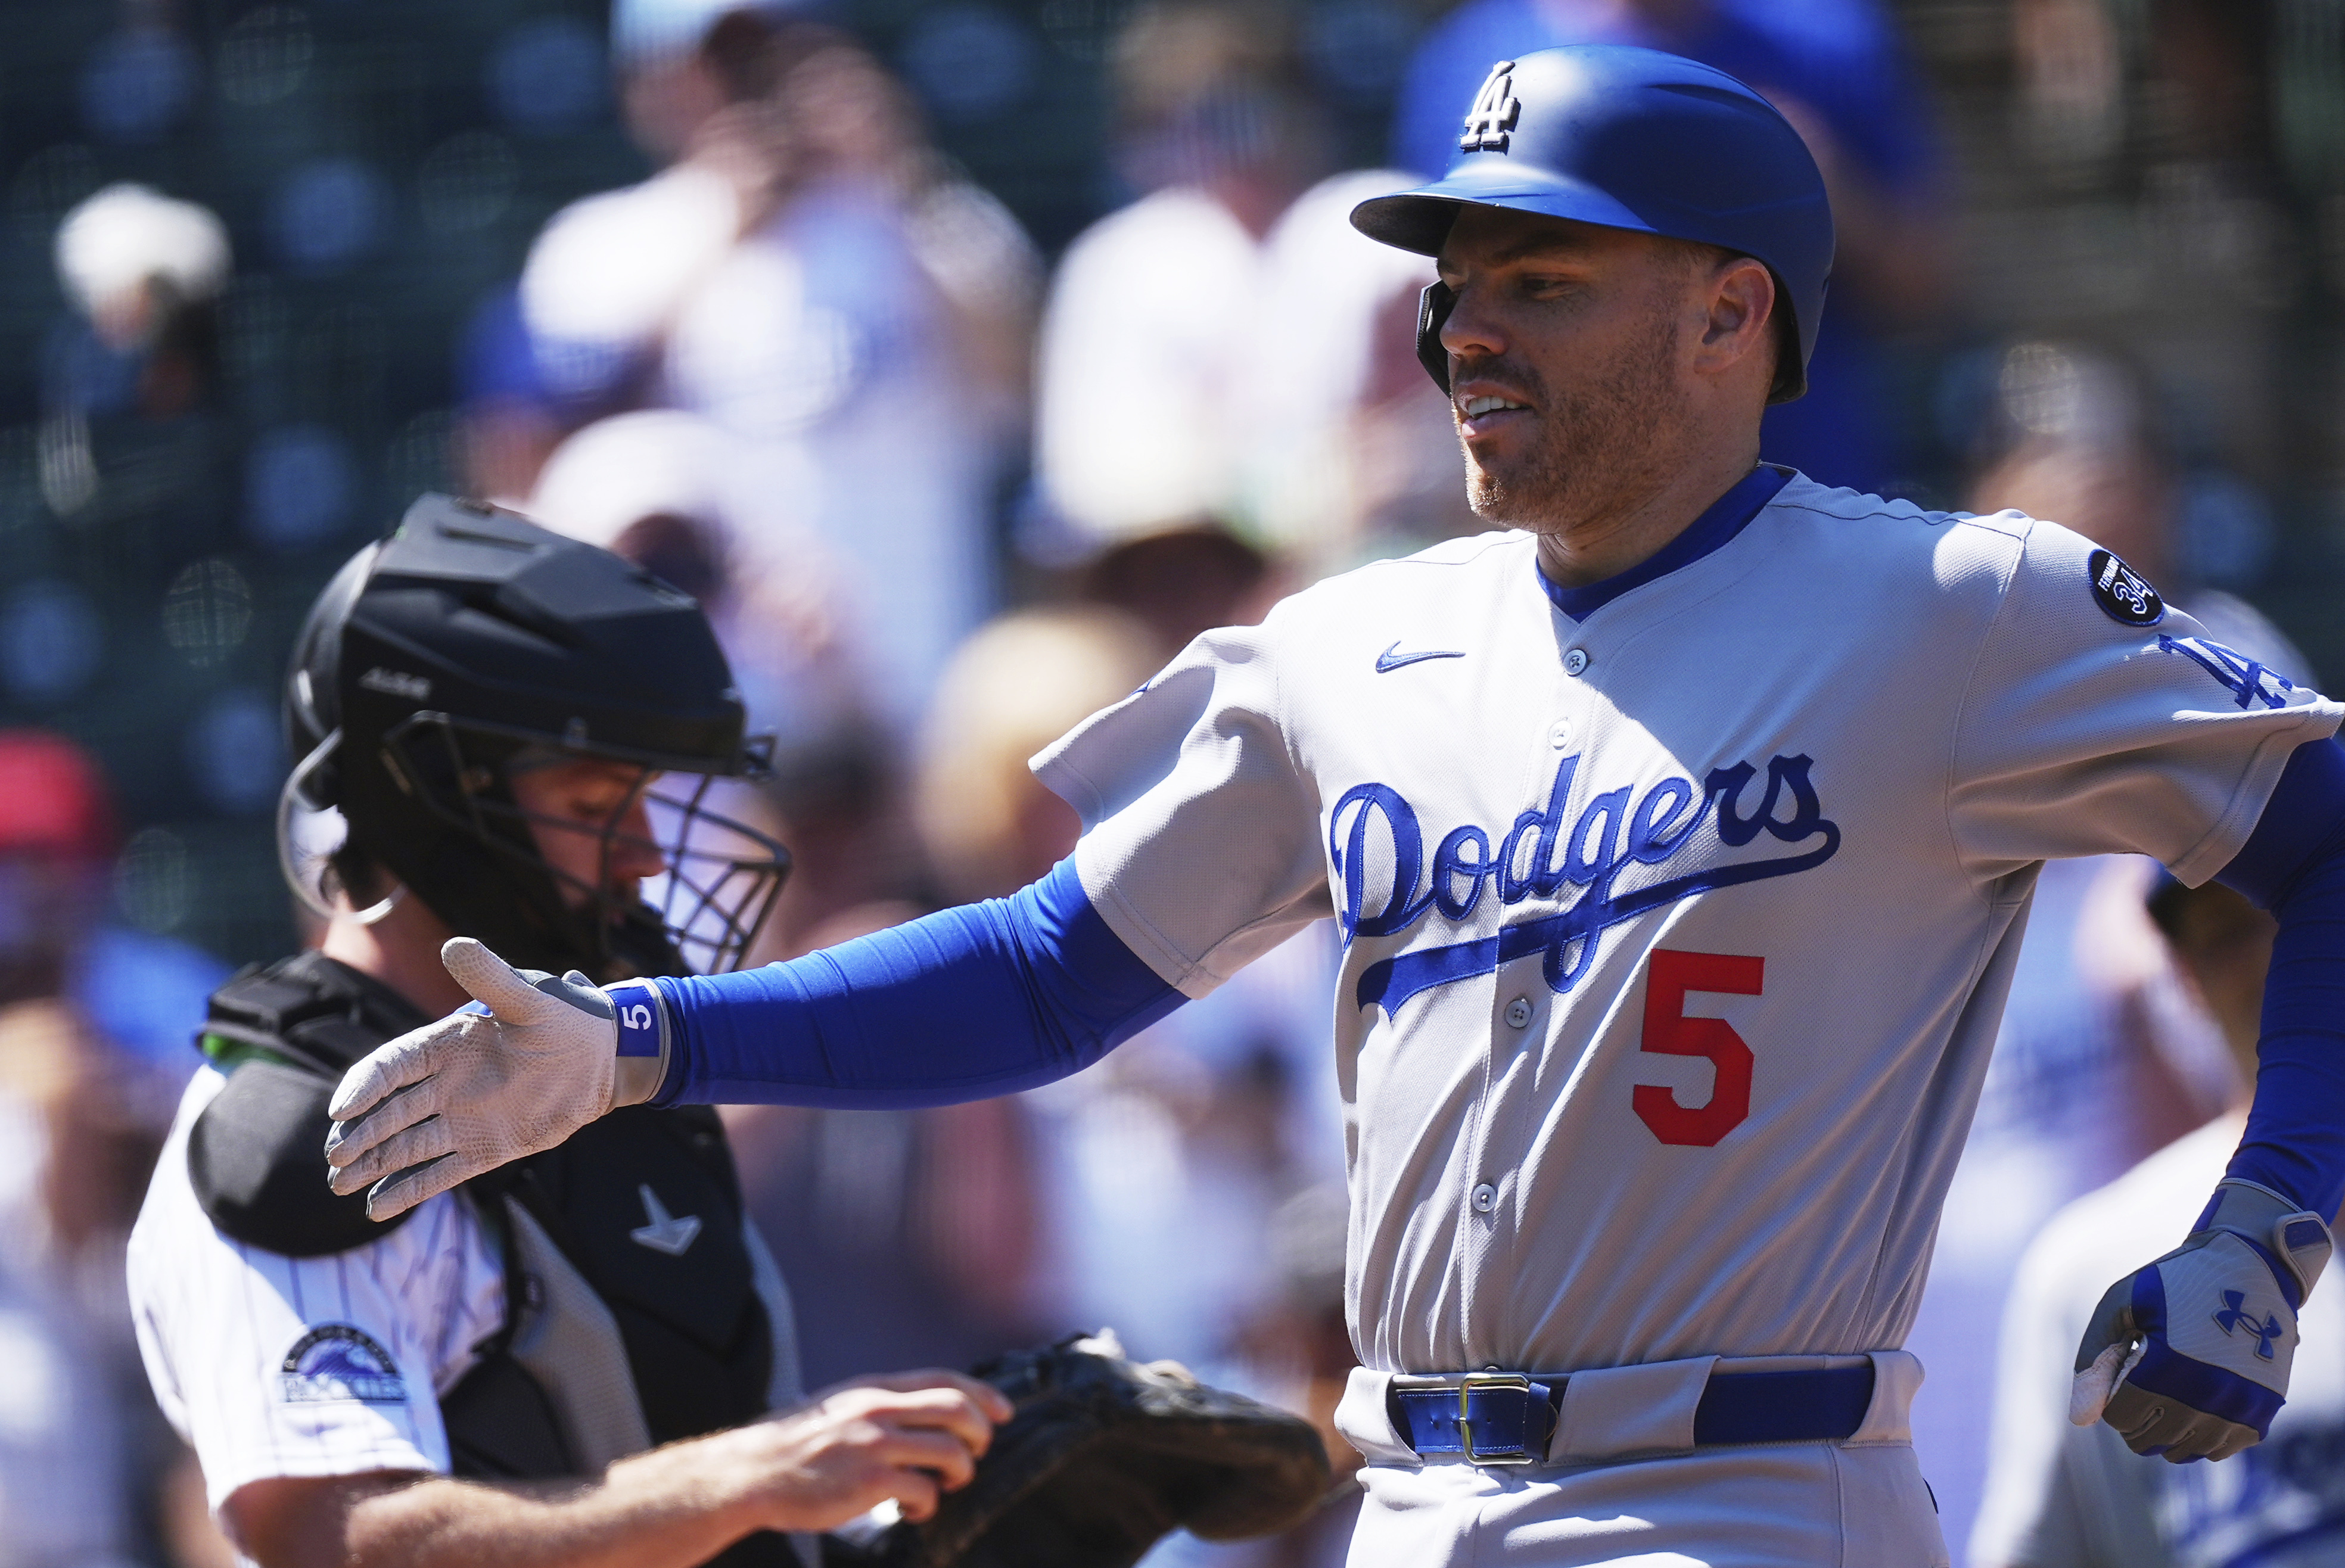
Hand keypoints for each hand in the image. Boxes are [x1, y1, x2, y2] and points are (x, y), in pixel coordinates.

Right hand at [324, 938, 628, 1219]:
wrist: (605, 1061)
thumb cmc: (567, 1022)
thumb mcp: (531, 999)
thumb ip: (491, 978)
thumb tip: (453, 944)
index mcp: (447, 1046)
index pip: (392, 1066)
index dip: (365, 1086)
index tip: (342, 1109)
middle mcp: (446, 1085)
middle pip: (389, 1113)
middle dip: (359, 1134)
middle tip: (334, 1156)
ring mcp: (462, 1120)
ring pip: (406, 1146)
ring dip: (372, 1165)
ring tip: (338, 1186)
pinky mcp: (484, 1150)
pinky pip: (439, 1173)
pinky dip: (409, 1190)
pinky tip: (377, 1208)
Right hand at [717, 1373, 1015, 1532]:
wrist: (752, 1471)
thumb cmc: (795, 1444)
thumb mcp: (841, 1406)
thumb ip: (881, 1405)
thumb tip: (924, 1415)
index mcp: (874, 1388)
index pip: (944, 1379)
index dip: (982, 1393)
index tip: (1004, 1410)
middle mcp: (879, 1409)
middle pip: (957, 1409)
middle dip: (980, 1431)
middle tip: (977, 1452)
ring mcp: (875, 1444)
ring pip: (950, 1449)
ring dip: (961, 1469)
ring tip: (949, 1483)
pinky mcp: (869, 1481)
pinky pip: (924, 1490)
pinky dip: (930, 1503)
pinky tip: (915, 1508)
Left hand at [2071, 1179, 2332, 1461]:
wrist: (2248, 1268)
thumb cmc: (2175, 1282)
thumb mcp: (2121, 1304)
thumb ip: (2095, 1360)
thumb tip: (2078, 1421)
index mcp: (2167, 1368)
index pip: (2120, 1418)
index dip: (2111, 1394)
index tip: (2125, 1366)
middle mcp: (2206, 1397)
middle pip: (2148, 1440)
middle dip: (2134, 1415)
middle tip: (2144, 1378)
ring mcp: (2238, 1410)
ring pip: (2183, 1451)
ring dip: (2166, 1428)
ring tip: (2169, 1389)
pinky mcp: (2261, 1415)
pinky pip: (2218, 1450)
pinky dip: (2200, 1434)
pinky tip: (2196, 1402)